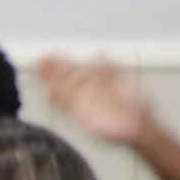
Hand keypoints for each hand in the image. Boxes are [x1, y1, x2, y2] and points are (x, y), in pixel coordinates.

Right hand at [35, 53, 152, 148]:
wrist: (140, 126)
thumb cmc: (136, 105)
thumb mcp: (127, 81)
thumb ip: (112, 68)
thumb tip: (100, 52)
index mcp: (96, 79)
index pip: (74, 68)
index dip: (61, 61)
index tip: (50, 53)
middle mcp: (86, 89)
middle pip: (64, 78)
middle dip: (51, 70)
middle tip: (40, 61)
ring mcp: (82, 102)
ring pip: (62, 90)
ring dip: (50, 82)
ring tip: (39, 74)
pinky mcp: (81, 115)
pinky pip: (65, 106)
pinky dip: (57, 101)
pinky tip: (49, 94)